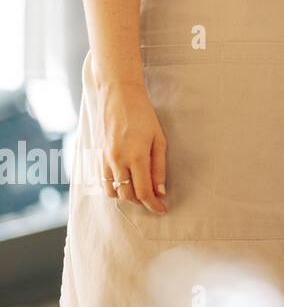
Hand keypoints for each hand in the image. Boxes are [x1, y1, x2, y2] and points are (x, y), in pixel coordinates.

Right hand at [98, 80, 167, 212]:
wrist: (118, 96)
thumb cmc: (144, 116)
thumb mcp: (159, 140)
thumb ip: (159, 167)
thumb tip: (160, 191)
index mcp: (135, 157)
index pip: (143, 192)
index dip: (153, 205)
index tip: (162, 210)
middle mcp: (117, 161)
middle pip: (127, 195)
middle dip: (142, 202)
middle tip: (155, 200)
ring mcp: (104, 159)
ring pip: (113, 191)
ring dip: (127, 196)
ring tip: (141, 191)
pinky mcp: (97, 156)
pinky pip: (103, 181)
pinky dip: (114, 188)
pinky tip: (126, 183)